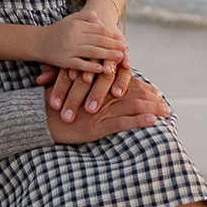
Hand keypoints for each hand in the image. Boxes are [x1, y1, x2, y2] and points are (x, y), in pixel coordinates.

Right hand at [37, 12, 125, 73]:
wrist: (37, 42)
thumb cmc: (56, 31)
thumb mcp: (70, 19)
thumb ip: (85, 17)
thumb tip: (100, 19)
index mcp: (77, 25)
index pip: (99, 30)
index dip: (112, 34)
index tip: (122, 39)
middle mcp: (74, 35)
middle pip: (98, 40)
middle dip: (114, 45)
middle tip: (125, 48)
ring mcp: (69, 48)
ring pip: (92, 52)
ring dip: (108, 55)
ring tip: (120, 58)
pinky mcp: (64, 60)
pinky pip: (80, 64)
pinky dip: (92, 66)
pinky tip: (102, 69)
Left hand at [43, 52, 132, 121]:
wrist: (99, 19)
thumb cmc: (79, 45)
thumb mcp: (63, 55)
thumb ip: (52, 69)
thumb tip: (39, 80)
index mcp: (74, 55)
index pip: (65, 74)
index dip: (60, 89)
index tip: (55, 105)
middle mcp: (91, 54)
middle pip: (84, 78)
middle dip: (78, 97)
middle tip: (78, 113)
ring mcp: (108, 53)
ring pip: (103, 73)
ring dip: (99, 90)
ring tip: (96, 104)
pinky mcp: (123, 54)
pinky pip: (124, 66)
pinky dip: (122, 76)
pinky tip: (117, 92)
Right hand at [46, 76, 168, 144]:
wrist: (39, 116)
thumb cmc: (52, 102)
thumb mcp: (69, 88)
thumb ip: (82, 83)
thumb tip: (89, 81)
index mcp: (98, 84)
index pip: (126, 83)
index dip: (142, 87)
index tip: (155, 91)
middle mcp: (103, 94)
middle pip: (134, 93)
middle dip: (152, 98)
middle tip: (166, 103)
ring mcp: (102, 110)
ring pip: (133, 106)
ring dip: (153, 109)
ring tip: (167, 112)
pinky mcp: (98, 125)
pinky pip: (123, 123)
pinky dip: (139, 121)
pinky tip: (153, 121)